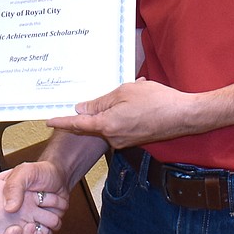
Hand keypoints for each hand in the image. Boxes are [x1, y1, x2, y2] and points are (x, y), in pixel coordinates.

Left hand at [47, 77, 201, 150]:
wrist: (185, 116)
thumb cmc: (157, 101)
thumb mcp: (125, 92)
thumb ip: (101, 102)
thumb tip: (82, 109)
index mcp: (107, 125)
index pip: (77, 124)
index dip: (62, 121)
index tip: (48, 121)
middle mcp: (113, 138)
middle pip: (93, 124)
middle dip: (92, 110)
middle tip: (91, 97)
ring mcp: (125, 141)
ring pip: (108, 124)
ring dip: (113, 109)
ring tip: (129, 93)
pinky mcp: (135, 140)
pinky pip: (121, 126)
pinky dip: (123, 114)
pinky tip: (136, 102)